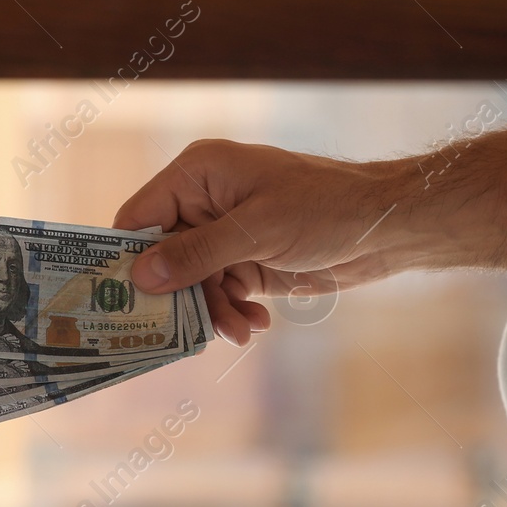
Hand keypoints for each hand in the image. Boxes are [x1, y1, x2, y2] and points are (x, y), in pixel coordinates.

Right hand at [113, 140, 412, 346]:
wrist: (386, 227)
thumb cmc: (326, 208)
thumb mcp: (258, 230)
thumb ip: (198, 253)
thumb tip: (141, 275)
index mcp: (198, 174)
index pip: (139, 217)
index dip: (128, 258)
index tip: (120, 304)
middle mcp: (204, 201)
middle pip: (163, 257)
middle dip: (179, 295)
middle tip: (186, 332)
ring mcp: (225, 233)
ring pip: (192, 283)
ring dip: (211, 310)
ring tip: (239, 330)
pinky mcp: (247, 260)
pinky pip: (220, 292)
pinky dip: (232, 311)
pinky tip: (255, 324)